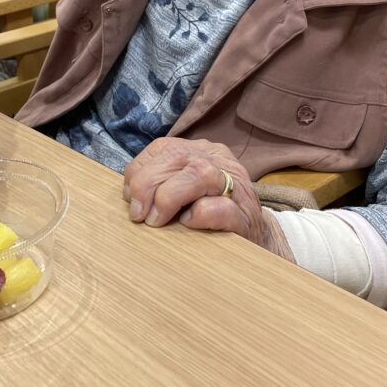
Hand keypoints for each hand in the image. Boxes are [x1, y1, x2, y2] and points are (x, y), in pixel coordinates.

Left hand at [123, 137, 294, 261]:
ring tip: (156, 221)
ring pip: (198, 174)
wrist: (257, 238)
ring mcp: (235, 186)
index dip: (139, 171)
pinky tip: (188, 224)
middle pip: (176, 157)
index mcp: (200, 151)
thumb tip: (129, 194)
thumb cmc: (211, 214)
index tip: (129, 197)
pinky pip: (219, 207)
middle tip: (138, 215)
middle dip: (147, 185)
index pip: (163, 148)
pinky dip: (198, 216)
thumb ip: (161, 183)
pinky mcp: (245, 215)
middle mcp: (218, 160)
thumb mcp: (184, 191)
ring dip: (168, 198)